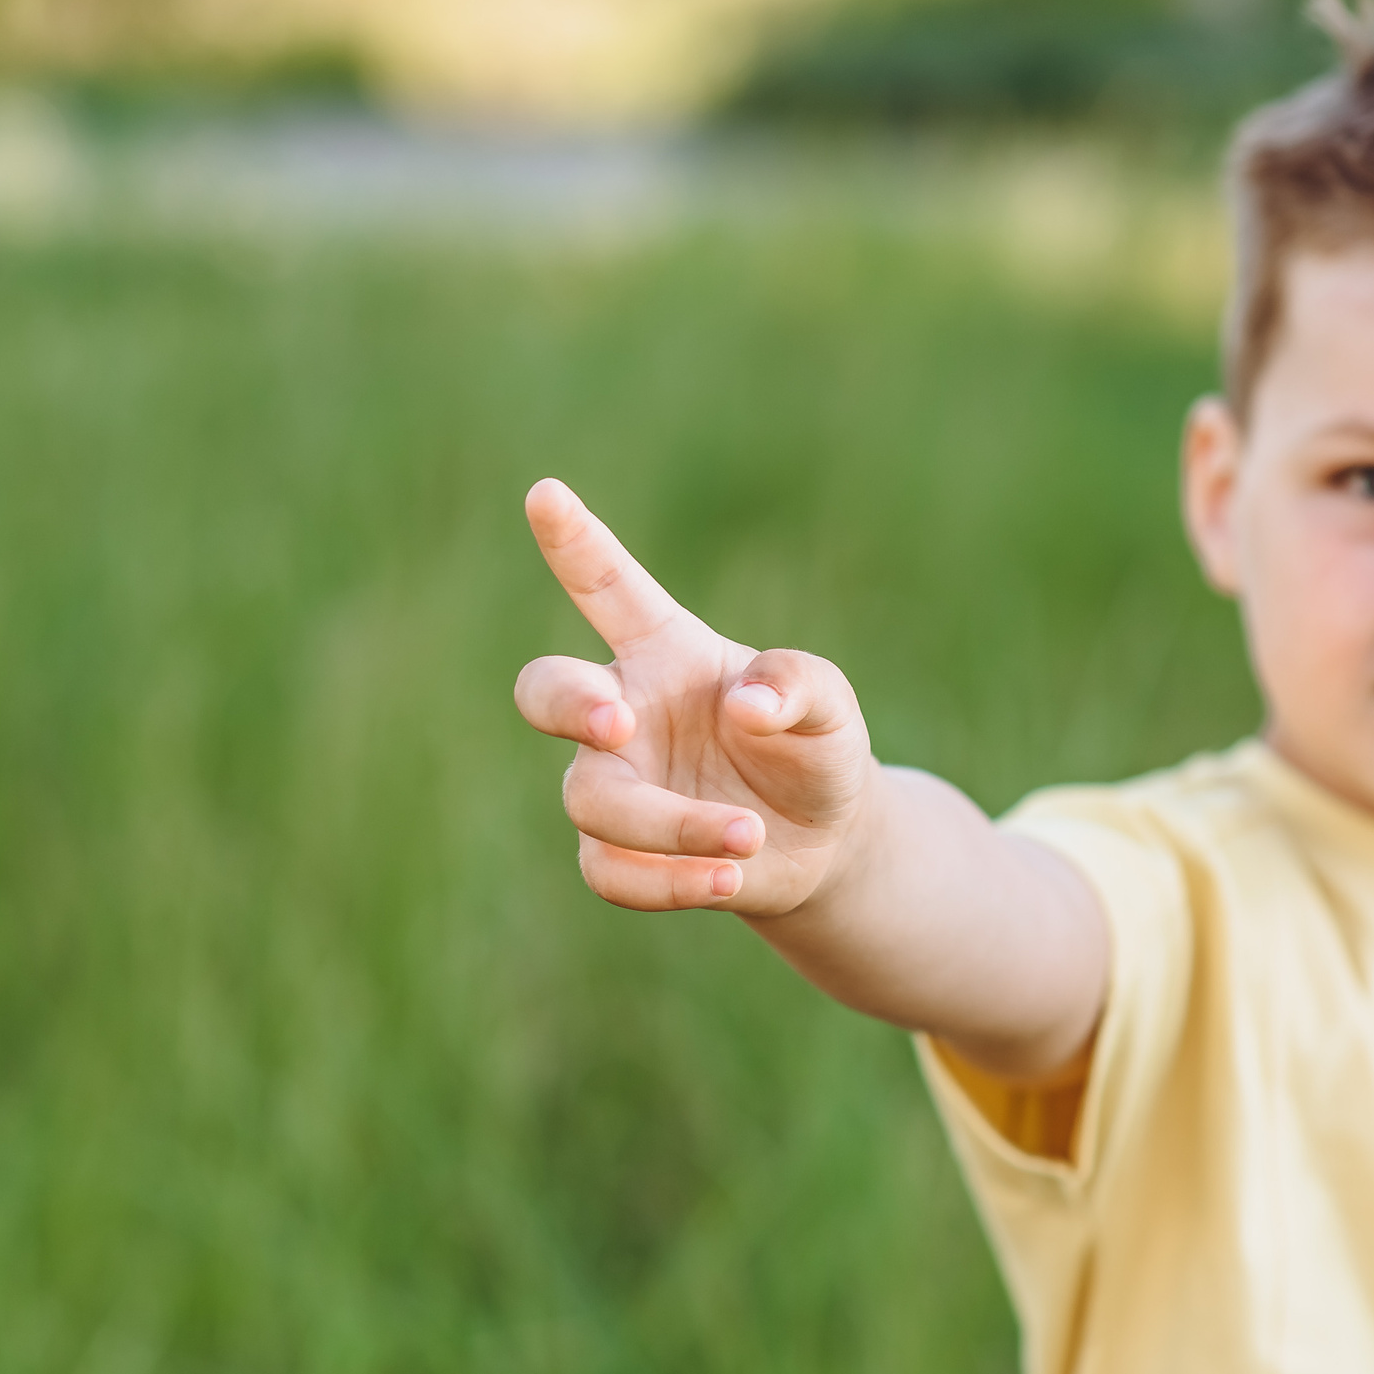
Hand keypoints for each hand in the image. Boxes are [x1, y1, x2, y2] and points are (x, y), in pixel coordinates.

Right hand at [515, 479, 877, 914]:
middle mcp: (624, 711)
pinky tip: (728, 878)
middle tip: (619, 721)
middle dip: (567, 705)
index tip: (544, 494)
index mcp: (664, 652)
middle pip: (544, 691)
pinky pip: (608, 869)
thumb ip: (796, 685)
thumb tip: (743, 709)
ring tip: (746, 836)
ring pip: (591, 800)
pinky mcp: (617, 852)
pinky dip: (668, 879)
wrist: (821, 840)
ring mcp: (613, 783)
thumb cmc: (813, 749)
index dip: (575, 544)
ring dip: (668, 824)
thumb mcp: (829, 705)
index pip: (608, 589)